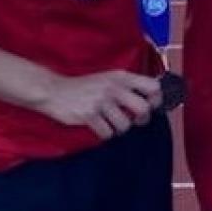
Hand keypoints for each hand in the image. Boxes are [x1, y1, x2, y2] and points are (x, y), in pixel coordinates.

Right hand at [37, 70, 163, 138]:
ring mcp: (101, 101)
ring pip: (125, 125)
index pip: (153, 86)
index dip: (156, 99)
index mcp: (121, 77)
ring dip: (119, 128)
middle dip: (141, 119)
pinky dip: (105, 133)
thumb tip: (152, 99)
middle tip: (133, 119)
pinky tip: (98, 125)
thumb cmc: (84, 87)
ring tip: (110, 122)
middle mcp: (113, 87)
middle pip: (144, 109)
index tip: (150, 105)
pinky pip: (108, 133)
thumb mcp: (108, 78)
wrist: (54, 90)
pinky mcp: (89, 115)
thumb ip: (128, 86)